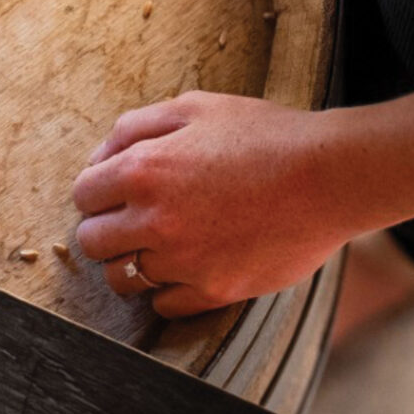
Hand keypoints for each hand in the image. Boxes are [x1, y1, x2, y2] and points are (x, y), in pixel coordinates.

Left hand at [69, 92, 365, 316]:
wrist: (331, 176)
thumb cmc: (265, 136)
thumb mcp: (195, 107)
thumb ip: (136, 128)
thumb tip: (100, 159)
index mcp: (142, 170)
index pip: (83, 195)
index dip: (98, 192)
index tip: (115, 193)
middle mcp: (154, 220)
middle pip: (92, 242)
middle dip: (106, 229)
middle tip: (132, 221)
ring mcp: (183, 261)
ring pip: (120, 280)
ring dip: (129, 264)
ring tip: (154, 248)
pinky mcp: (214, 291)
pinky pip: (163, 306)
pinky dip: (167, 291)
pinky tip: (186, 268)